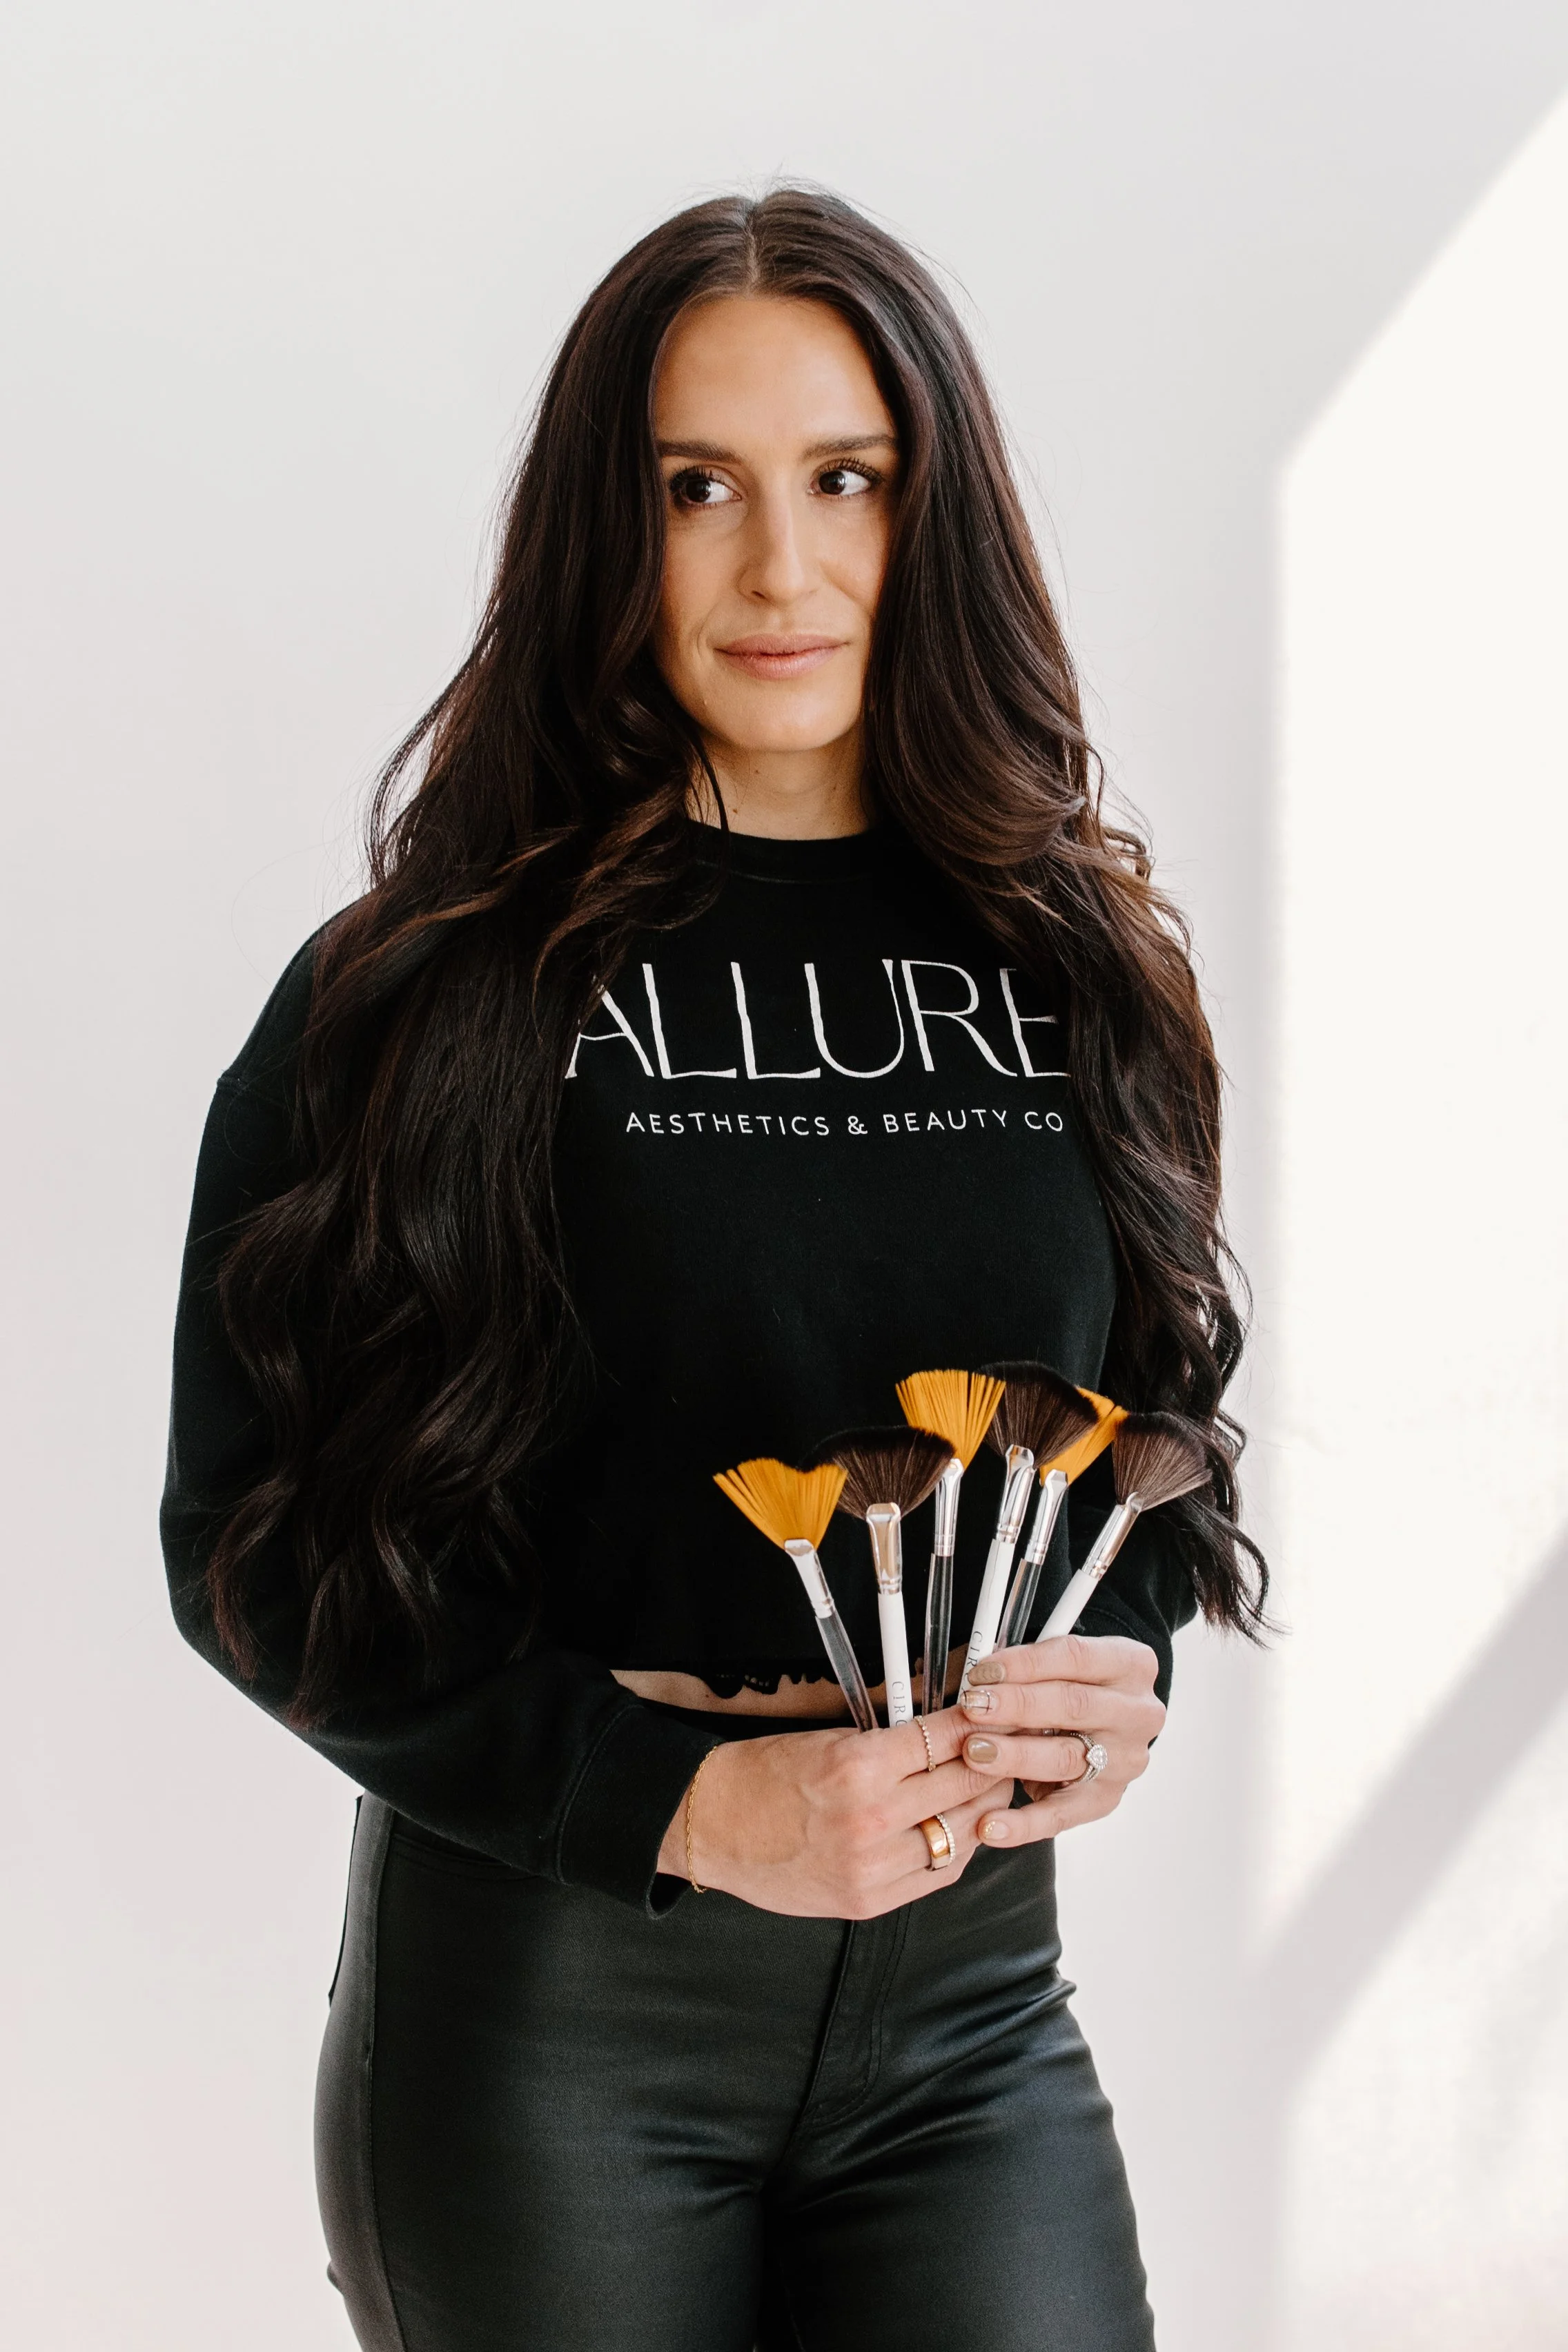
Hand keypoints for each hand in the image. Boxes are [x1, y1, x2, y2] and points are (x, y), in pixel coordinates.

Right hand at [657, 1708, 1010, 1917]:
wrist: (713, 1826)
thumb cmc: (765, 1773)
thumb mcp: (829, 1739)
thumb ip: (891, 1742)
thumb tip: (949, 1734)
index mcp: (857, 1767)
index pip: (943, 1740)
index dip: (977, 1725)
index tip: (993, 1715)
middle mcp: (869, 1820)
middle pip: (962, 1786)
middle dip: (993, 1764)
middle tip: (1009, 1749)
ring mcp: (871, 1868)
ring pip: (961, 1835)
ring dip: (984, 1809)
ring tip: (993, 1788)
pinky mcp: (868, 1901)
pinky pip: (939, 1875)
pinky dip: (960, 1848)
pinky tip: (964, 1827)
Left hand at [955, 1632, 1164, 1848]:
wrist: (1105, 1726)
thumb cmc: (1068, 1687)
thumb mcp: (1060, 1666)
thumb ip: (1028, 1670)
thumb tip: (978, 1682)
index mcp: (1130, 1664)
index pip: (1075, 1657)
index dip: (1025, 1664)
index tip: (983, 1672)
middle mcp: (1138, 1712)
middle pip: (1074, 1705)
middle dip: (1017, 1706)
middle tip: (973, 1708)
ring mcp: (1126, 1760)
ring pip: (1067, 1758)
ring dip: (1015, 1756)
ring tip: (974, 1753)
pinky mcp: (1107, 1800)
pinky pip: (1063, 1815)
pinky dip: (1023, 1823)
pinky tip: (990, 1825)